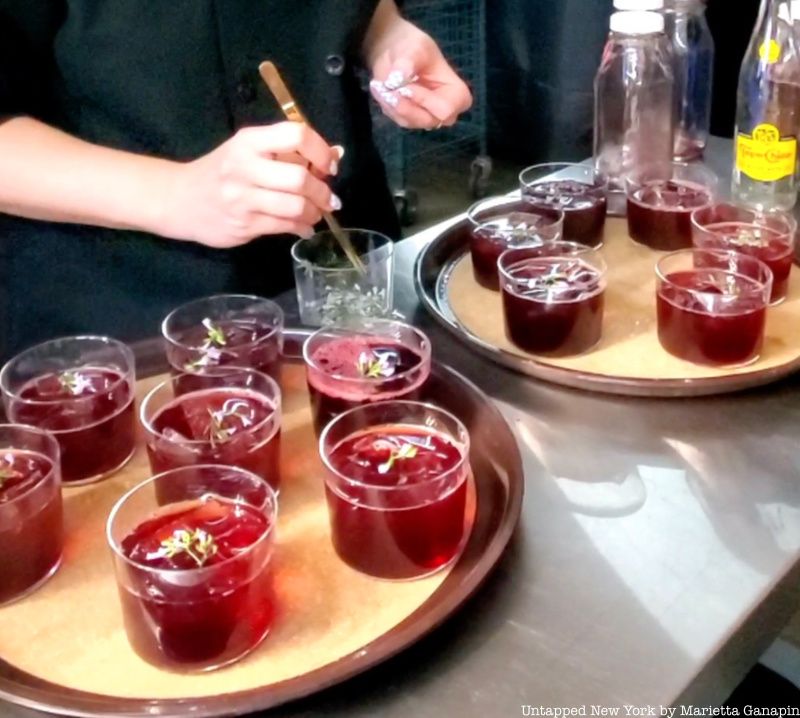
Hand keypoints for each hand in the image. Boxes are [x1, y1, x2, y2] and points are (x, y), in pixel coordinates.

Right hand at [163, 122, 341, 247]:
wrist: (178, 199)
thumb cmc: (221, 172)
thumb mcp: (249, 151)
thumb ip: (289, 153)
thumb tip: (336, 154)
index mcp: (249, 141)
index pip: (295, 135)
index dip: (320, 150)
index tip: (329, 166)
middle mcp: (245, 167)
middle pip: (299, 178)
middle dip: (322, 191)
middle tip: (328, 198)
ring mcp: (243, 198)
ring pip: (295, 206)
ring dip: (315, 212)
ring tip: (317, 212)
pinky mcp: (244, 225)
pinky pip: (284, 226)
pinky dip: (302, 227)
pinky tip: (304, 226)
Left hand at [369, 23, 471, 129]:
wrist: (395, 51)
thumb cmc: (413, 47)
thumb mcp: (414, 47)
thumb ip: (407, 62)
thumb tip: (397, 78)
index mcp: (456, 93)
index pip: (445, 110)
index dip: (424, 100)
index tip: (406, 85)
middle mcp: (445, 111)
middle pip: (426, 120)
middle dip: (404, 104)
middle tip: (389, 86)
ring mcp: (426, 117)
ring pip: (408, 121)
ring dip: (391, 103)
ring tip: (382, 83)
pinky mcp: (410, 120)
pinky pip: (397, 119)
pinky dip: (386, 104)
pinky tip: (380, 89)